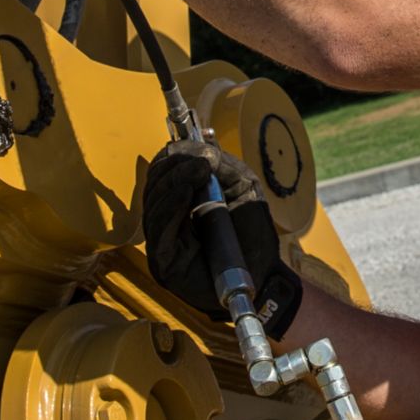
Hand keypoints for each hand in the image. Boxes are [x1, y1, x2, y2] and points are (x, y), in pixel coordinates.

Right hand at [141, 139, 302, 336]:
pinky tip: (185, 191)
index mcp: (181, 203)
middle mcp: (167, 221)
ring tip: (196, 170)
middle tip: (198, 159)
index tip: (189, 145)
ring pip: (154, 204)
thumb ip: (225, 167)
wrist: (265, 275)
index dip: (171, 157)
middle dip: (174, 166)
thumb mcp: (244, 189)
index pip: (162, 174)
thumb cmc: (252, 234)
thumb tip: (202, 149)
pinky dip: (171, 206)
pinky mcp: (164, 262)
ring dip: (174, 181)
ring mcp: (163, 242)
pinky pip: (160, 229)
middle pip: (154, 185)